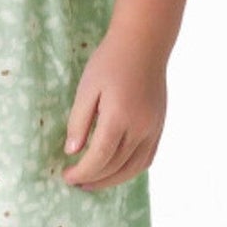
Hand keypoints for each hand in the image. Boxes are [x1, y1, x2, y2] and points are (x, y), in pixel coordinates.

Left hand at [61, 29, 166, 190]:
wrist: (144, 44)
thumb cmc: (110, 62)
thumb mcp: (86, 88)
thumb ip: (79, 121)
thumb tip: (72, 152)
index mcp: (119, 117)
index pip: (99, 157)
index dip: (82, 172)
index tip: (66, 176)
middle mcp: (140, 128)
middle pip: (116, 166)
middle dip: (94, 179)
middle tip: (75, 181)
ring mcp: (153, 128)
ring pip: (133, 168)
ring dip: (112, 180)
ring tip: (93, 182)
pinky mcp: (159, 126)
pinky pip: (147, 158)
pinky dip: (131, 170)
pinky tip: (116, 171)